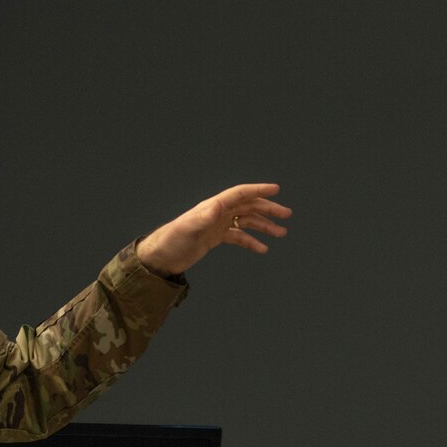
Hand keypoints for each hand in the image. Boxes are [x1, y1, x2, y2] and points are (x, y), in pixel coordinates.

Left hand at [136, 183, 290, 277]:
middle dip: (268, 209)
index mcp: (213, 206)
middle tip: (287, 214)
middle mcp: (216, 212)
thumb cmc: (170, 240)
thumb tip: (218, 206)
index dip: (258, 190)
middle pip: (248, 206)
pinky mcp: (214, 238)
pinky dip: (251, 242)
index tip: (277, 189)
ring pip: (246, 221)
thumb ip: (203, 217)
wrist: (159, 257)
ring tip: (281, 233)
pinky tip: (263, 249)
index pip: (240, 194)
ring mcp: (216, 225)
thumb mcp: (188, 228)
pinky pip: (238, 237)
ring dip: (264, 226)